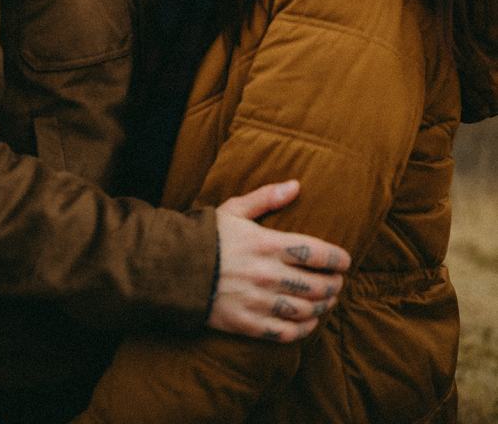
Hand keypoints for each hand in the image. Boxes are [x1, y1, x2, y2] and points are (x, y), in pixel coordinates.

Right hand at [208, 180, 350, 342]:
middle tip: (337, 283)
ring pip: (305, 310)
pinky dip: (303, 329)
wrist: (172, 269)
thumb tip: (296, 185)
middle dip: (333, 285)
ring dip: (322, 307)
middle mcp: (267, 275)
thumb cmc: (206, 235)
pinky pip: (285, 332)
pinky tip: (308, 323)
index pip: (315, 253)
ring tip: (326, 301)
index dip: (337, 258)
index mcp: (266, 244)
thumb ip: (266, 197)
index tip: (346, 261)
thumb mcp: (234, 209)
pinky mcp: (246, 324)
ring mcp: (257, 301)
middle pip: (316, 285)